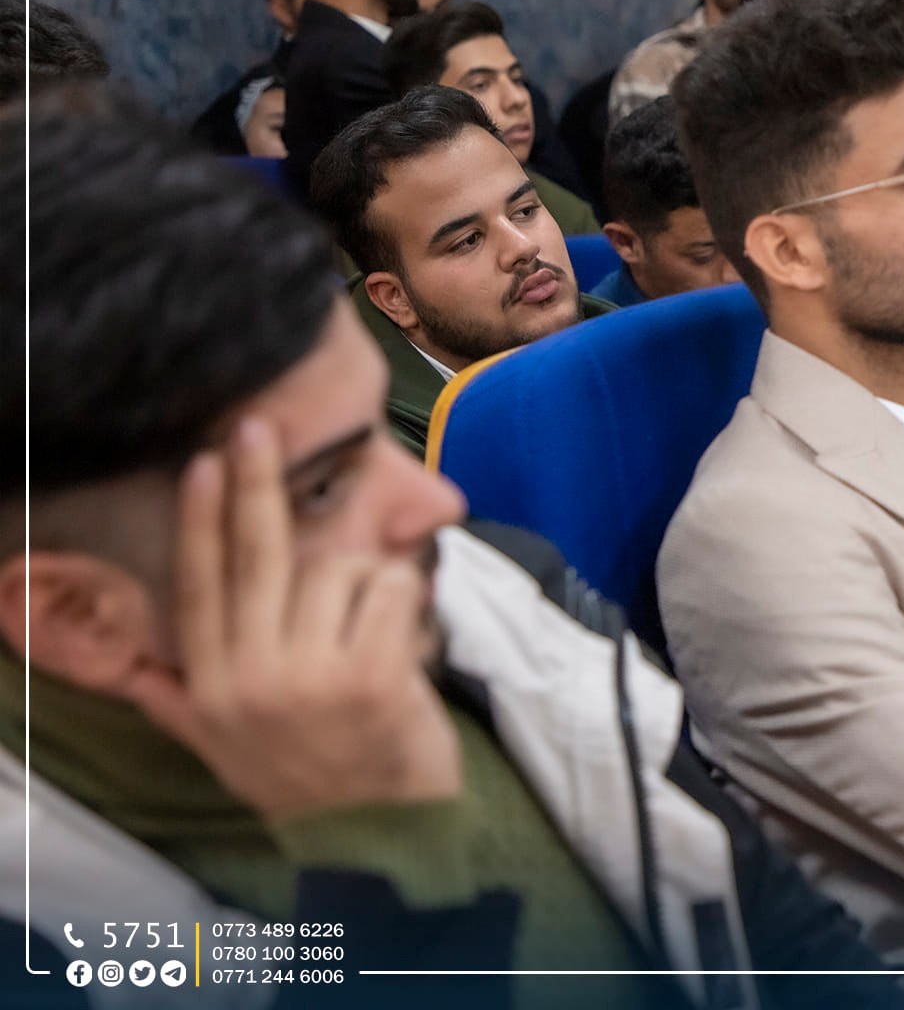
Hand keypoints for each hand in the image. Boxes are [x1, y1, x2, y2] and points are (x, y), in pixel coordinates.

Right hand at [122, 418, 460, 819]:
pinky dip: (409, 601)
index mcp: (212, 689)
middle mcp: (251, 680)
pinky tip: (408, 640)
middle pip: (257, 558)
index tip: (201, 466)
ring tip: (378, 634)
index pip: (199, 588)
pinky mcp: (371, 677)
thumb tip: (132, 668)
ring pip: (340, 571)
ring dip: (371, 585)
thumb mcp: (226, 751)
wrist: (380, 836)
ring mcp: (311, 677)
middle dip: (258, 485)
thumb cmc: (311, 782)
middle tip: (259, 429)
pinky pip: (390, 590)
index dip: (201, 523)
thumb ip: (181, 702)